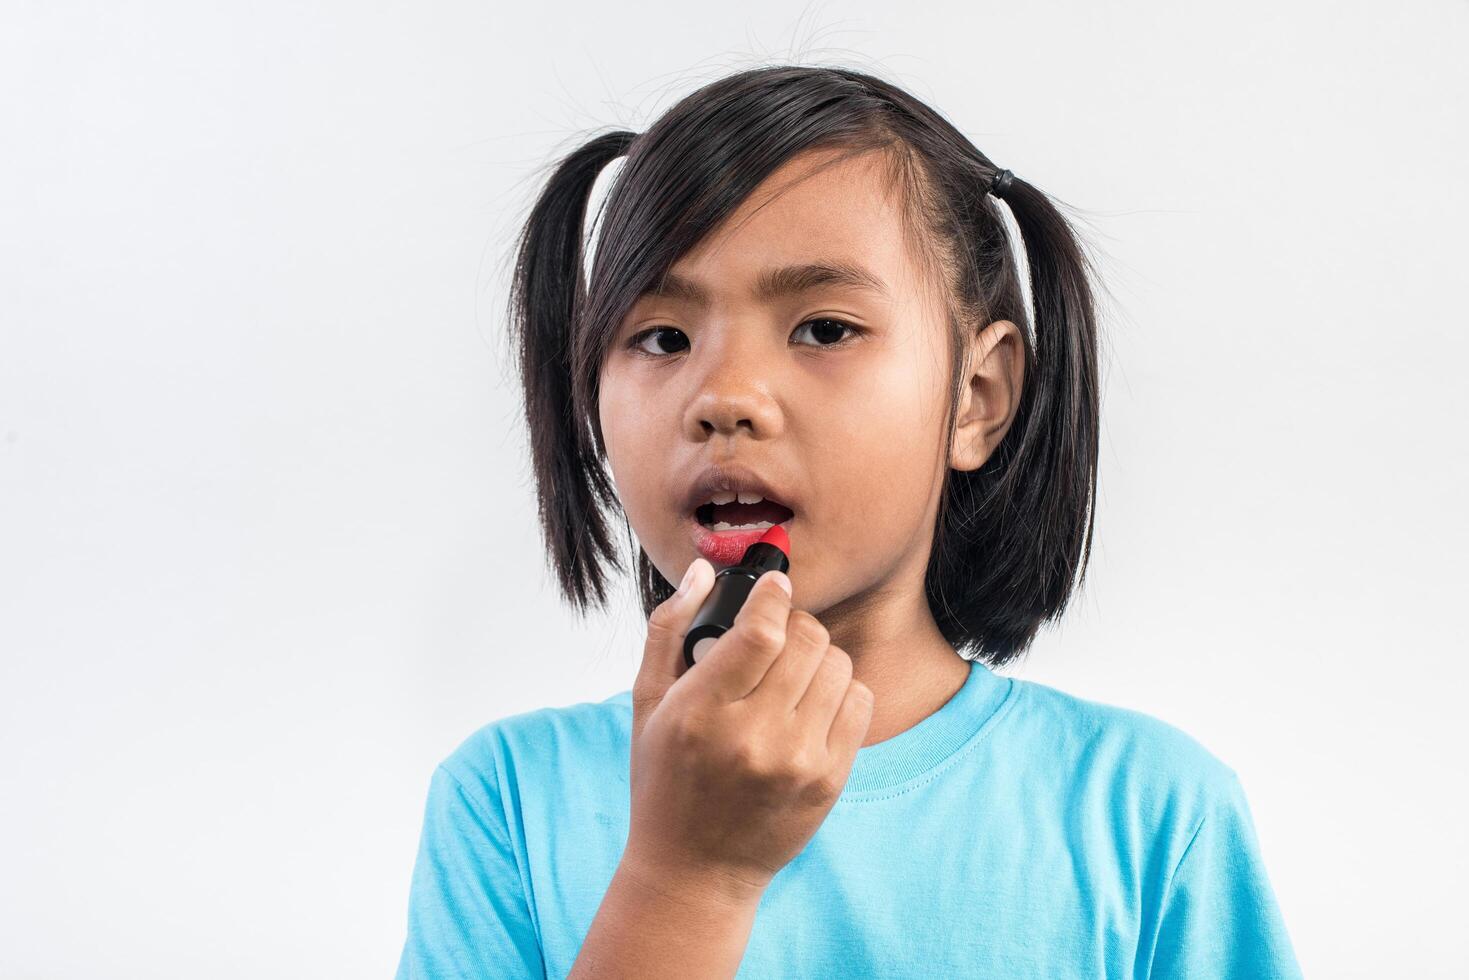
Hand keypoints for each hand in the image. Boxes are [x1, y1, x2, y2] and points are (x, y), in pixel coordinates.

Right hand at [623, 560, 874, 901]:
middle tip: (776, 639)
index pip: (760, 632)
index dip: (774, 596)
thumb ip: (669, 629)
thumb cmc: (664, 781)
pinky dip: (839, 690)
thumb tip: (704, 571)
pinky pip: (858, 700)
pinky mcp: (829, 780)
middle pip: (807, 639)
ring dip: (817, 657)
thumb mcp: (647, 704)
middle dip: (794, 626)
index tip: (774, 587)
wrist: (694, 871)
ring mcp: (797, 762)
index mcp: (701, 714)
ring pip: (837, 664)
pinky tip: (810, 705)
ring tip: (790, 676)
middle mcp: (753, 738)